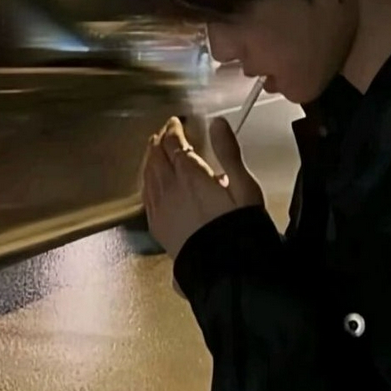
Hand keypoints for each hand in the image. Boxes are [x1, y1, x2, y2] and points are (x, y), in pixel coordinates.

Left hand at [143, 116, 263, 259]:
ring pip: (148, 173)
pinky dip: (146, 179)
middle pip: (157, 155)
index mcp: (191, 175)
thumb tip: (218, 124)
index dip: (174, 129)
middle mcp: (170, 188)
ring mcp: (160, 208)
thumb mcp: (244, 186)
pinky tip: (150, 180)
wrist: (226, 268)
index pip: (174, 143)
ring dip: (151, 157)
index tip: (176, 122)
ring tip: (155, 149)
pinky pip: (146, 195)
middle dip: (160, 140)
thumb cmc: (239, 227)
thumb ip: (229, 152)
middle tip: (165, 132)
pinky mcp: (158, 225)